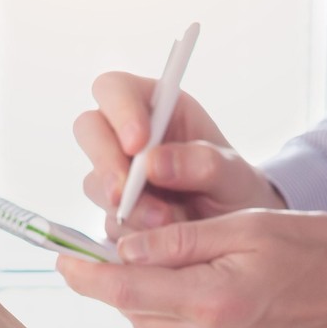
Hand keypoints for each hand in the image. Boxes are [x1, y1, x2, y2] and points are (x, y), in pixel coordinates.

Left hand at [59, 209, 326, 327]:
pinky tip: (224, 310)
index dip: (87, 277)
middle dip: (128, 288)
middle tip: (124, 258)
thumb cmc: (324, 254)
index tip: (62, 262)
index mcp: (216, 301)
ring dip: (164, 311)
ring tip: (195, 280)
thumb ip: (182, 240)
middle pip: (142, 318)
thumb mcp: (251, 227)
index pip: (127, 292)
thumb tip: (125, 248)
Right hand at [76, 71, 285, 237]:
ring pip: (94, 182)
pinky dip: (130, 232)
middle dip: (106, 162)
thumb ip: (203, 162)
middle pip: (89, 130)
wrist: (236, 238)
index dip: (119, 110)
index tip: (138, 143)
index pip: (116, 89)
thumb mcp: (234, 174)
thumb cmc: (235, 191)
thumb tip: (155, 163)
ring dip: (125, 205)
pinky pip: (106, 220)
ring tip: (165, 221)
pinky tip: (159, 237)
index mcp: (156, 107)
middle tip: (124, 193)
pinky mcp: (113, 212)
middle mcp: (127, 136)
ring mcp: (115, 175)